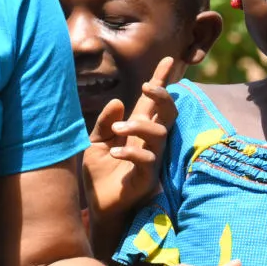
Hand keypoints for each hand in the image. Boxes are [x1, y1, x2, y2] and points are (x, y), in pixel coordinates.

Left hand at [83, 56, 177, 221]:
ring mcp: (152, 158)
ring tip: (116, 130)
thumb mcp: (96, 143)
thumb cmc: (100, 173)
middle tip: (146, 86)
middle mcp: (149, 141)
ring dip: (138, 126)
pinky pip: (148, 160)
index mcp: (137, 129)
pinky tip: (114, 152)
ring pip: (159, 134)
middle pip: (168, 112)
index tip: (170, 59)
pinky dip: (131, 152)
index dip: (162, 81)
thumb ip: (105, 123)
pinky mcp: (148, 177)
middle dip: (162, 95)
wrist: (98, 205)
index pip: (152, 102)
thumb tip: (117, 102)